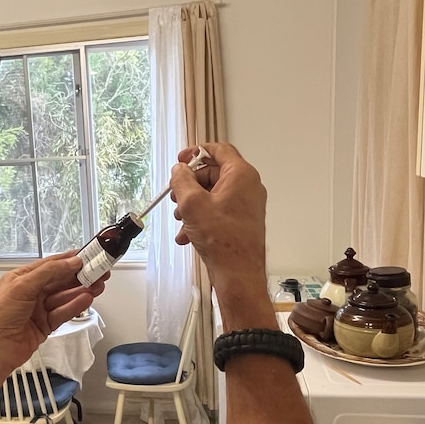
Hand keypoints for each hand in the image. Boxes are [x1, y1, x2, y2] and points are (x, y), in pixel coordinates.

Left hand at [0, 252, 106, 394]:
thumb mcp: (23, 286)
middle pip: (61, 281)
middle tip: (99, 271)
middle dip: (81, 275)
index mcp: (22, 278)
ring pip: (65, 297)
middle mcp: (31, 292)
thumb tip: (70, 262)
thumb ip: (49, 272)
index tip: (88, 256)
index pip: (51, 265)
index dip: (70, 260)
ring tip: (99, 284)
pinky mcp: (45, 325)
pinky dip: (75, 306)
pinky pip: (64, 312)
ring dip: (82, 290)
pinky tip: (87, 299)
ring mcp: (39, 309)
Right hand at [169, 143, 274, 328]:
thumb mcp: (192, 203)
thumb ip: (182, 180)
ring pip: (212, 194)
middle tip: (175, 195)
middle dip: (190, 184)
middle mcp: (248, 187)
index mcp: (241, 175)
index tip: (181, 160)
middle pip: (213, 173)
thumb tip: (179, 170)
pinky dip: (201, 218)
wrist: (238, 273)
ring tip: (180, 219)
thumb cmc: (223, 240)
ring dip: (192, 204)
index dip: (196, 151)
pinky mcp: (242, 220)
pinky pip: (218, 211)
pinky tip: (187, 235)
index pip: (219, 150)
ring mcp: (247, 205)